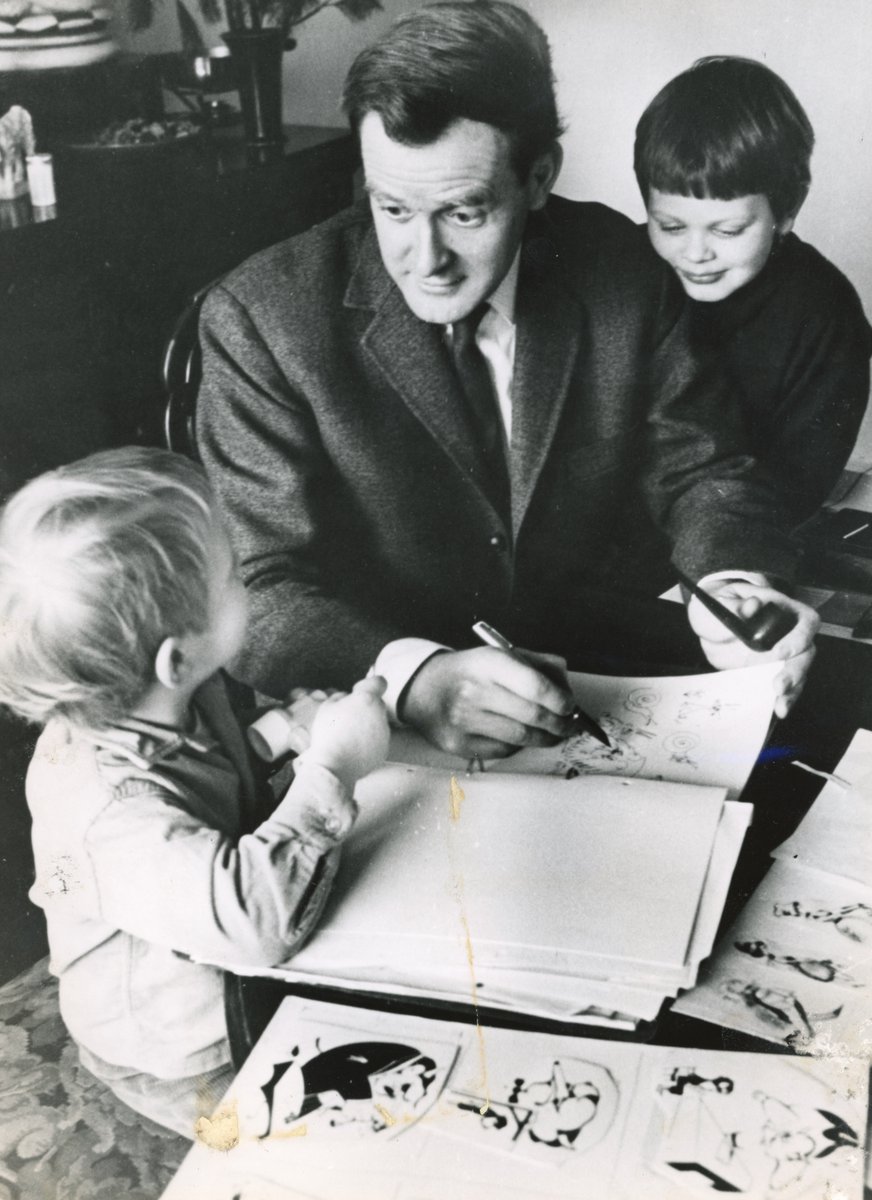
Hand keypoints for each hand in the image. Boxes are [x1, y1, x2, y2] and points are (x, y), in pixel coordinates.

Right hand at [306, 676, 389, 789]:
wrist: (334, 765)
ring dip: (367, 725)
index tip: (358, 691)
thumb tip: (347, 698)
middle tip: (348, 716)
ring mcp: (384, 733)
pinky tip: (353, 747)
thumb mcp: (327, 707)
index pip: (379, 682)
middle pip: (377, 704)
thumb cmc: (328, 734)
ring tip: (348, 735)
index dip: (369, 684)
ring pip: (378, 723)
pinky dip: (369, 741)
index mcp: (367, 700)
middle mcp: (380, 715)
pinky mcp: (384, 749)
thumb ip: (341, 697)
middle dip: (366, 707)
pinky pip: (378, 740)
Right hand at [400, 647, 576, 757]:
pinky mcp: (459, 744)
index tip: (570, 706)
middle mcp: (474, 691)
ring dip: (544, 739)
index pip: (535, 686)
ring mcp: (464, 720)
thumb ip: (540, 666)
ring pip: (521, 738)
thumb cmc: (472, 671)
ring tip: (553, 734)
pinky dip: (518, 746)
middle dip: (559, 724)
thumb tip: (567, 693)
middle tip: (569, 725)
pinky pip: (502, 751)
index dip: (560, 700)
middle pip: (532, 716)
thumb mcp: (502, 654)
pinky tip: (520, 737)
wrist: (425, 688)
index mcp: (489, 663)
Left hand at [687, 580, 818, 717]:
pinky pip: (781, 689)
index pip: (807, 622)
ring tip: (779, 707)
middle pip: (806, 654)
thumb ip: (735, 604)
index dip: (798, 638)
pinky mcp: (770, 674)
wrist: (708, 626)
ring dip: (791, 692)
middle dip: (795, 672)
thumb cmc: (720, 604)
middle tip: (777, 686)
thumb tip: (751, 606)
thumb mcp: (722, 600)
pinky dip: (779, 701)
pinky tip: (774, 712)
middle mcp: (789, 635)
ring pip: (798, 676)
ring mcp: (782, 657)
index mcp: (785, 610)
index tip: (778, 652)